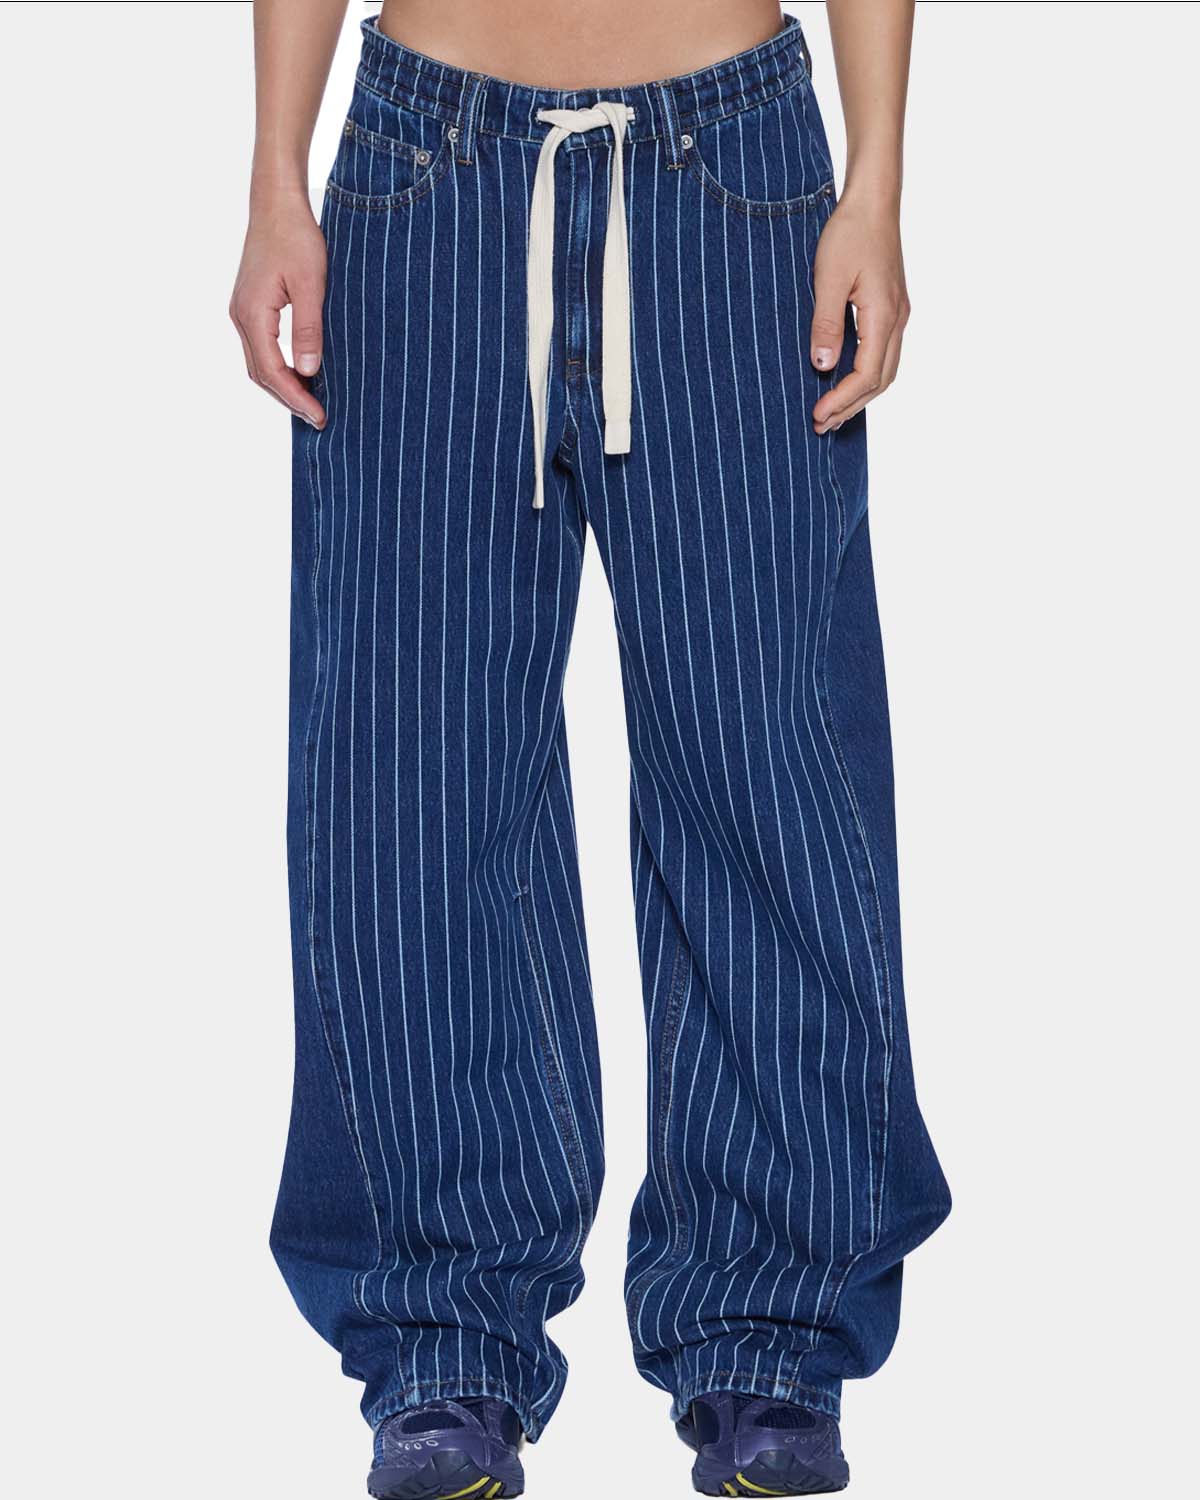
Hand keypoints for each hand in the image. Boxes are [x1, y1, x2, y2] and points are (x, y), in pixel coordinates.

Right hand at [230, 192, 326, 426]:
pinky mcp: (250, 306)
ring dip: (283, 386)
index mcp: (252, 314)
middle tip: (319, 418)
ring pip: (259, 364)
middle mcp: (241, 316)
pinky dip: (279, 368)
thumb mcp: (312, 284)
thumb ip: (309, 329)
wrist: (276, 204)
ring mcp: (242, 311)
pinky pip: (261, 348)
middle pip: (261, 374)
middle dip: (289, 399)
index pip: (273, 371)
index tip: (320, 416)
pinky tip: (301, 374)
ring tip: (311, 403)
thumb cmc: (296, 237)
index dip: (296, 398)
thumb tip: (310, 371)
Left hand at [809, 194, 909, 434]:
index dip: (842, 399)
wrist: (874, 201)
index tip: (817, 415)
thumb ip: (827, 324)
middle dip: (850, 406)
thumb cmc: (849, 233)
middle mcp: (897, 320)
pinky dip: (864, 376)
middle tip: (819, 425)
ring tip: (830, 413)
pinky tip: (843, 381)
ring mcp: (898, 315)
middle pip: (879, 381)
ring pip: (885, 370)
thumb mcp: (829, 278)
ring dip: (858, 395)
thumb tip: (823, 367)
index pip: (867, 375)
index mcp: (884, 316)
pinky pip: (882, 354)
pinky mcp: (891, 308)